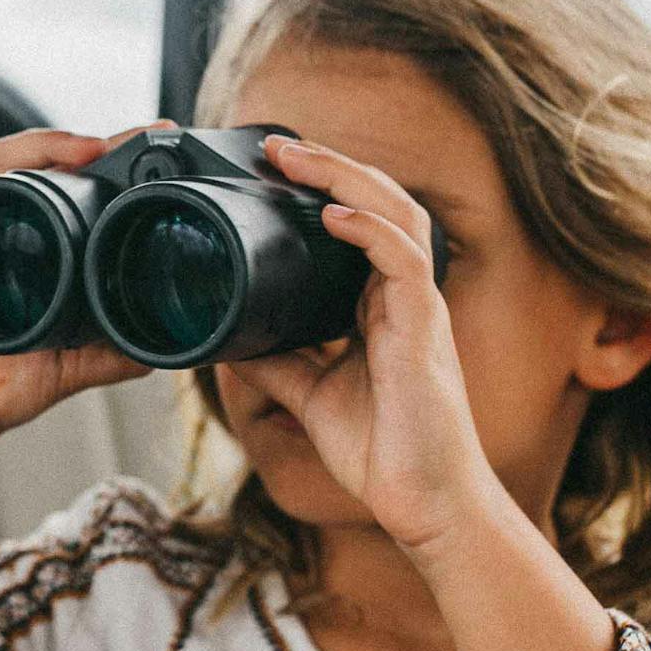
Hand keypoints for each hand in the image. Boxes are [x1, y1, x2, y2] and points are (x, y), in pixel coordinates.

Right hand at [0, 107, 153, 475]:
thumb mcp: (67, 371)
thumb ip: (114, 356)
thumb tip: (171, 346)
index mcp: (30, 248)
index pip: (70, 185)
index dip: (108, 159)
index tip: (154, 137)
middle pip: (35, 161)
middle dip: (76, 144)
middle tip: (120, 147)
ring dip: (34, 143)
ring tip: (79, 148)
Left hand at [232, 135, 509, 555]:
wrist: (424, 504)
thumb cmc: (383, 453)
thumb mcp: (311, 397)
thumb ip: (277, 363)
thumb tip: (224, 339)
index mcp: (380, 306)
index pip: (359, 225)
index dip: (323, 189)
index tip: (273, 170)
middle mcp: (403, 297)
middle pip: (379, 204)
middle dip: (331, 166)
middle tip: (276, 146)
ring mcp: (419, 309)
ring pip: (396, 215)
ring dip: (346, 179)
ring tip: (297, 157)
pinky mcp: (425, 330)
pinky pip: (404, 261)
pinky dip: (369, 230)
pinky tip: (333, 215)